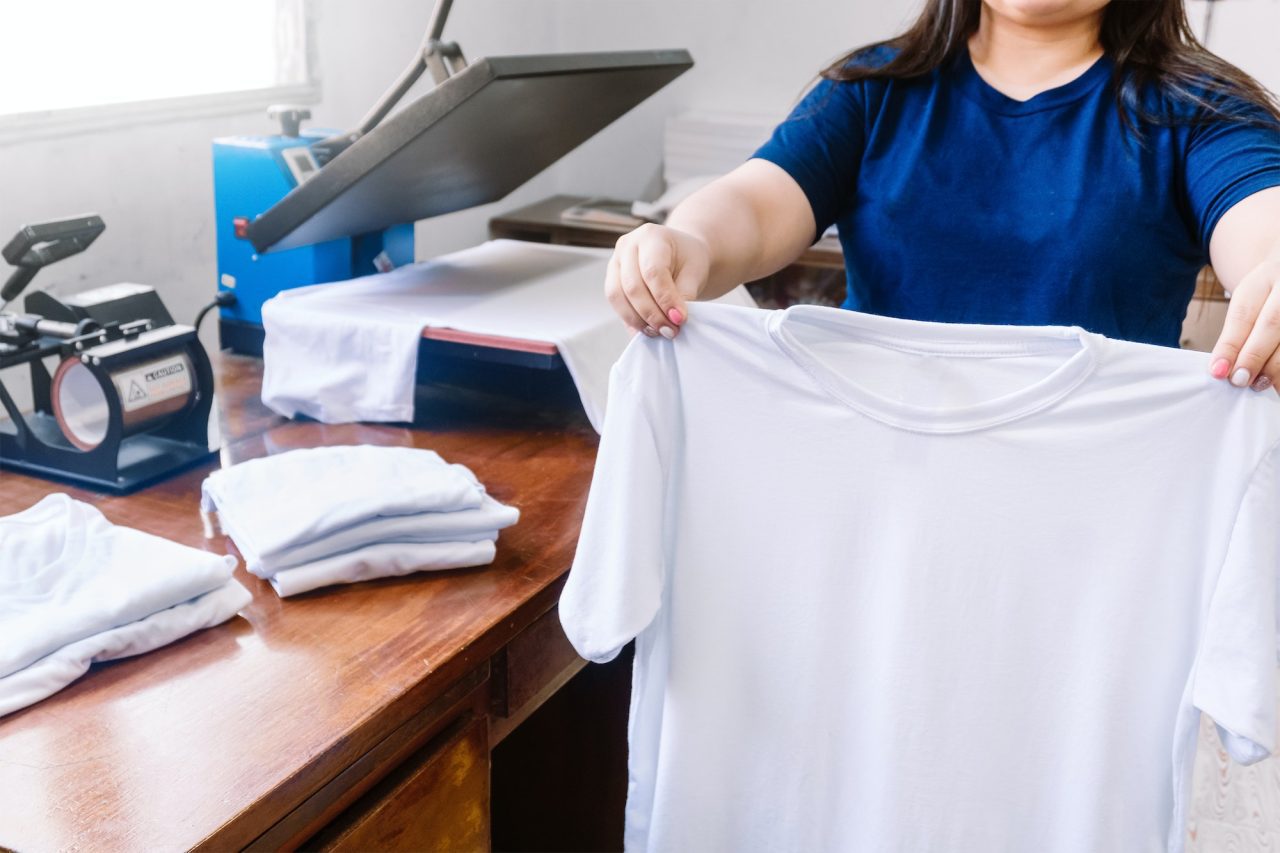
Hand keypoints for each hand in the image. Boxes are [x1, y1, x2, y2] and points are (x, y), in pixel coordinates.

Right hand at [605, 223, 709, 338]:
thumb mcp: (695, 272)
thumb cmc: (688, 260)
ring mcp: (615, 261)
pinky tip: (647, 329)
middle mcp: (628, 246)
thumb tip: (673, 319)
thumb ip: (685, 294)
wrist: (680, 255)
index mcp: (652, 236)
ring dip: (638, 320)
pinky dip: (630, 320)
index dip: (665, 299)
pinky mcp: (611, 279)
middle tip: (670, 331)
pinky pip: (615, 303)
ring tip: (659, 332)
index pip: (653, 271)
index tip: (679, 319)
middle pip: (632, 286)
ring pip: (617, 296)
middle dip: (652, 314)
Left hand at [1209, 254, 1279, 392]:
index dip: (1230, 346)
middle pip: (1272, 324)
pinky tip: (1278, 383)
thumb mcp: (1249, 302)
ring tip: (1260, 384)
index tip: (1218, 371)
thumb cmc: (1270, 294)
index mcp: (1265, 279)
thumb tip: (1223, 369)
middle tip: (1239, 381)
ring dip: (1276, 368)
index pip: (1244, 315)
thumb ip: (1237, 332)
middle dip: (1254, 357)